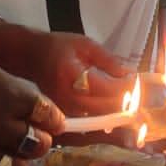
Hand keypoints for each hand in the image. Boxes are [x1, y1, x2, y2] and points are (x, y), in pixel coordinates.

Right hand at [0, 40, 62, 165]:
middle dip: (39, 138)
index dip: (52, 118)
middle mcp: (2, 124)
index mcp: (10, 94)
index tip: (51, 119)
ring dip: (19, 158)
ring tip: (11, 149)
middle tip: (31, 133)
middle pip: (39, 143)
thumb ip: (7, 91)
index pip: (49, 115)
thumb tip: (23, 108)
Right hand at [16, 31, 133, 115]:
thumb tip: (130, 75)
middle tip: (135, 91)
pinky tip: (111, 104)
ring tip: (125, 98)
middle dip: (126, 102)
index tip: (135, 80)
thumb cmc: (58, 47)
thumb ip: (109, 60)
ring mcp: (65, 110)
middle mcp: (68, 97)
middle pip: (106, 108)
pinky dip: (104, 114)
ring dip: (116, 110)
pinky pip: (90, 120)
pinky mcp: (64, 116)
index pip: (108, 89)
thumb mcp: (86, 45)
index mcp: (73, 76)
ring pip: (100, 118)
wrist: (29, 56)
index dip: (127, 87)